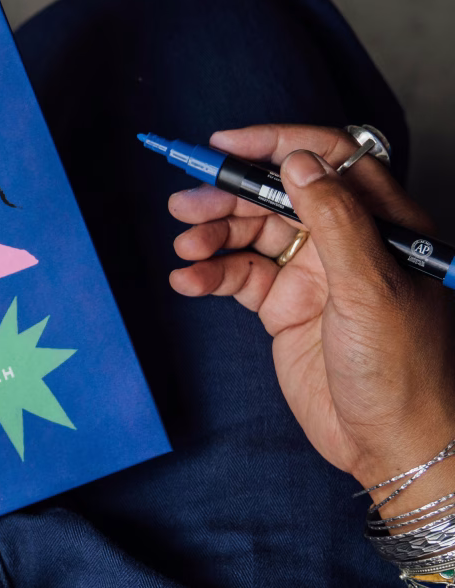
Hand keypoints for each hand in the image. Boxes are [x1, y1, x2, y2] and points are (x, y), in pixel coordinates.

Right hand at [167, 124, 454, 490]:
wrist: (391, 443)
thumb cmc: (402, 368)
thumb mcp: (370, 288)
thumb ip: (335, 220)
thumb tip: (299, 160)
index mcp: (378, 223)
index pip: (324, 160)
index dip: (274, 144)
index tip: (225, 144)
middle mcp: (342, 240)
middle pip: (275, 196)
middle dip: (228, 195)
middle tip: (185, 205)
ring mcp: (310, 274)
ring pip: (251, 234)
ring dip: (213, 234)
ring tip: (185, 245)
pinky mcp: (283, 307)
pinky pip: (238, 277)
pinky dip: (209, 274)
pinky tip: (187, 279)